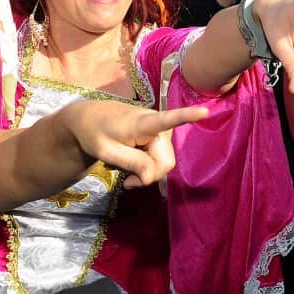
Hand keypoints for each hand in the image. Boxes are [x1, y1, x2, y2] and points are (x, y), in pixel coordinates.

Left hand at [60, 99, 208, 187]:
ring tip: (123, 168)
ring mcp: (159, 132)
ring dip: (144, 172)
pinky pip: (158, 160)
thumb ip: (131, 163)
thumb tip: (150, 177)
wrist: (89, 120)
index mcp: (143, 123)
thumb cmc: (95, 133)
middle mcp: (157, 126)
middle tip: (126, 182)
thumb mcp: (106, 151)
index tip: (204, 111)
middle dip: (148, 176)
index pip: (167, 119)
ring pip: (162, 163)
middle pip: (165, 161)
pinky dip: (145, 167)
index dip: (187, 116)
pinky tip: (129, 163)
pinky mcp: (158, 137)